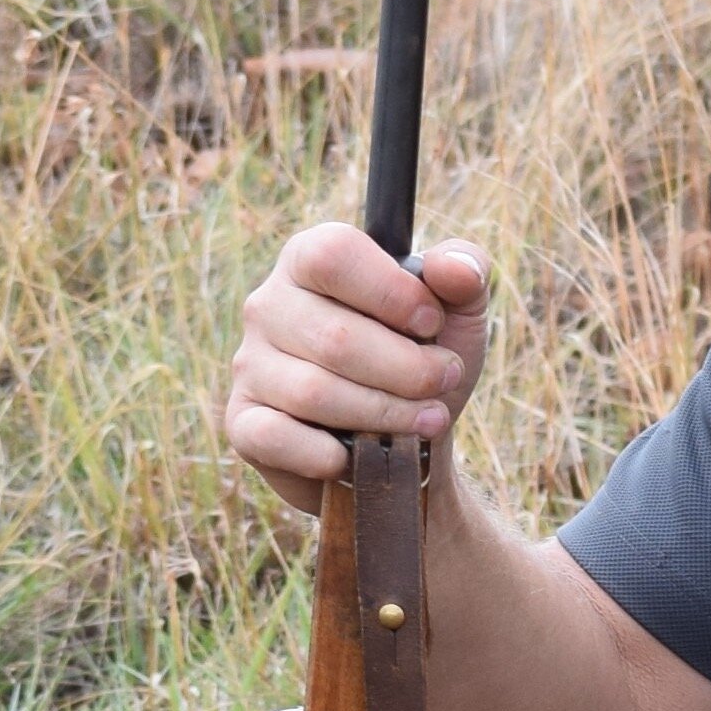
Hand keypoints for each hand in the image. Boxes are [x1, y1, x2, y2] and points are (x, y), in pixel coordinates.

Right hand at [222, 224, 491, 511]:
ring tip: (426, 420)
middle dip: (408, 370)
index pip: (333, 255)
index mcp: (309, 260)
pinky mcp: (244, 422)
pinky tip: (355, 454)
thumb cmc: (424, 360)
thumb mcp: (458, 310)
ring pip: (314, 392)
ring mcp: (250, 364)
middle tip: (443, 382)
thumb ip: (465, 270)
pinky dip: (327, 454)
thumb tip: (452, 267)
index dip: (393, 294)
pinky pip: (274, 437)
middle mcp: (268, 305)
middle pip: (334, 336)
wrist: (409, 443)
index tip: (432, 324)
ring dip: (385, 414)